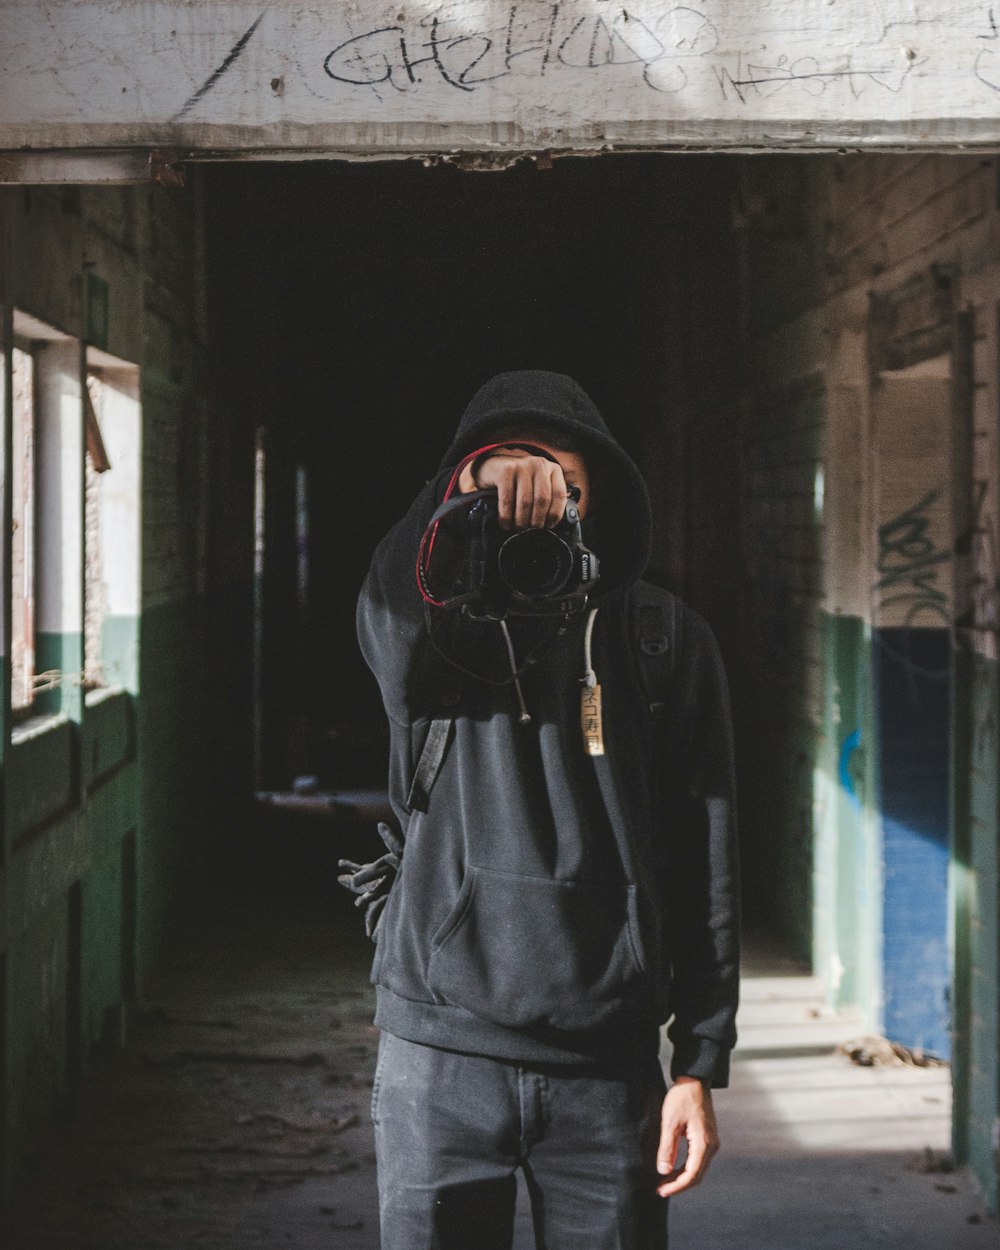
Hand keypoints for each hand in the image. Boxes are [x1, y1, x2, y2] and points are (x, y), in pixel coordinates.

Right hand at [458, 449, 568, 530]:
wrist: (493, 468)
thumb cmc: (519, 483)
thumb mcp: (538, 485)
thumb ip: (548, 498)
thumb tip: (552, 524)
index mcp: (553, 469)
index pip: (559, 494)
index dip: (555, 513)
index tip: (549, 526)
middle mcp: (539, 465)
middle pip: (542, 499)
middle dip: (537, 520)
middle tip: (531, 531)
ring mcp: (522, 466)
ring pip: (525, 501)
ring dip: (521, 520)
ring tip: (519, 529)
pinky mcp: (505, 471)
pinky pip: (507, 499)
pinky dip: (506, 515)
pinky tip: (505, 523)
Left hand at [654, 1076, 719, 1196]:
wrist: (695, 1080)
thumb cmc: (682, 1097)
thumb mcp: (670, 1121)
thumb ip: (667, 1147)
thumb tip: (663, 1171)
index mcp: (703, 1143)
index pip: (691, 1175)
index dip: (676, 1186)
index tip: (660, 1191)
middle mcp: (711, 1146)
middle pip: (696, 1176)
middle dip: (678, 1185)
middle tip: (659, 1190)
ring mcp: (711, 1142)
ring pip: (698, 1169)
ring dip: (682, 1178)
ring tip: (664, 1182)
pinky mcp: (707, 1138)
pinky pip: (698, 1160)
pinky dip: (685, 1168)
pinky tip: (673, 1169)